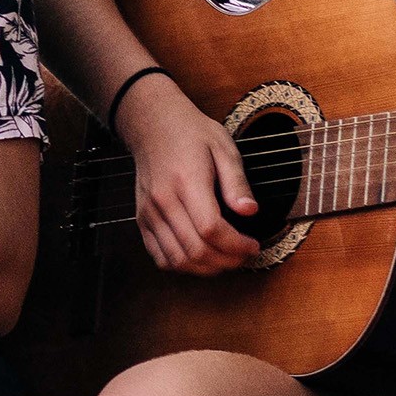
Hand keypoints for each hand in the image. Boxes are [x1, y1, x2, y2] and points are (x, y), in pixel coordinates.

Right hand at [116, 87, 259, 274]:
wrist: (154, 125)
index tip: (253, 245)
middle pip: (195, 249)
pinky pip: (160, 256)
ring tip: (226, 260)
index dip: (236, 245)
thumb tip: (250, 211)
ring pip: (177, 259)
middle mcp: (164, 200)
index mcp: (187, 181)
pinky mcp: (142, 220)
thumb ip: (237, 182)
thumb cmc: (191, 134)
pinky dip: (182, 266)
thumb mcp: (224, 148)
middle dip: (226, 261)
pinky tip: (201, 258)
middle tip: (244, 256)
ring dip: (206, 269)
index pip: (211, 228)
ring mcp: (149, 213)